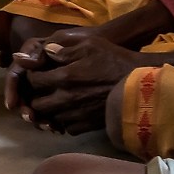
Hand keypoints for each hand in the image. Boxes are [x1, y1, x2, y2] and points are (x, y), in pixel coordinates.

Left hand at [4, 28, 146, 132]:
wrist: (141, 87)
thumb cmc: (115, 61)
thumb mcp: (90, 45)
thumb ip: (63, 48)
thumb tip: (41, 51)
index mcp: (64, 77)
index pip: (33, 80)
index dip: (31, 75)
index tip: (37, 71)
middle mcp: (66, 99)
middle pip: (36, 103)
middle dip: (35, 96)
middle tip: (41, 89)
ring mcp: (76, 115)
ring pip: (49, 117)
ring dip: (48, 110)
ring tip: (53, 101)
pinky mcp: (87, 126)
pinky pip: (66, 127)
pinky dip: (64, 121)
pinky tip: (69, 111)